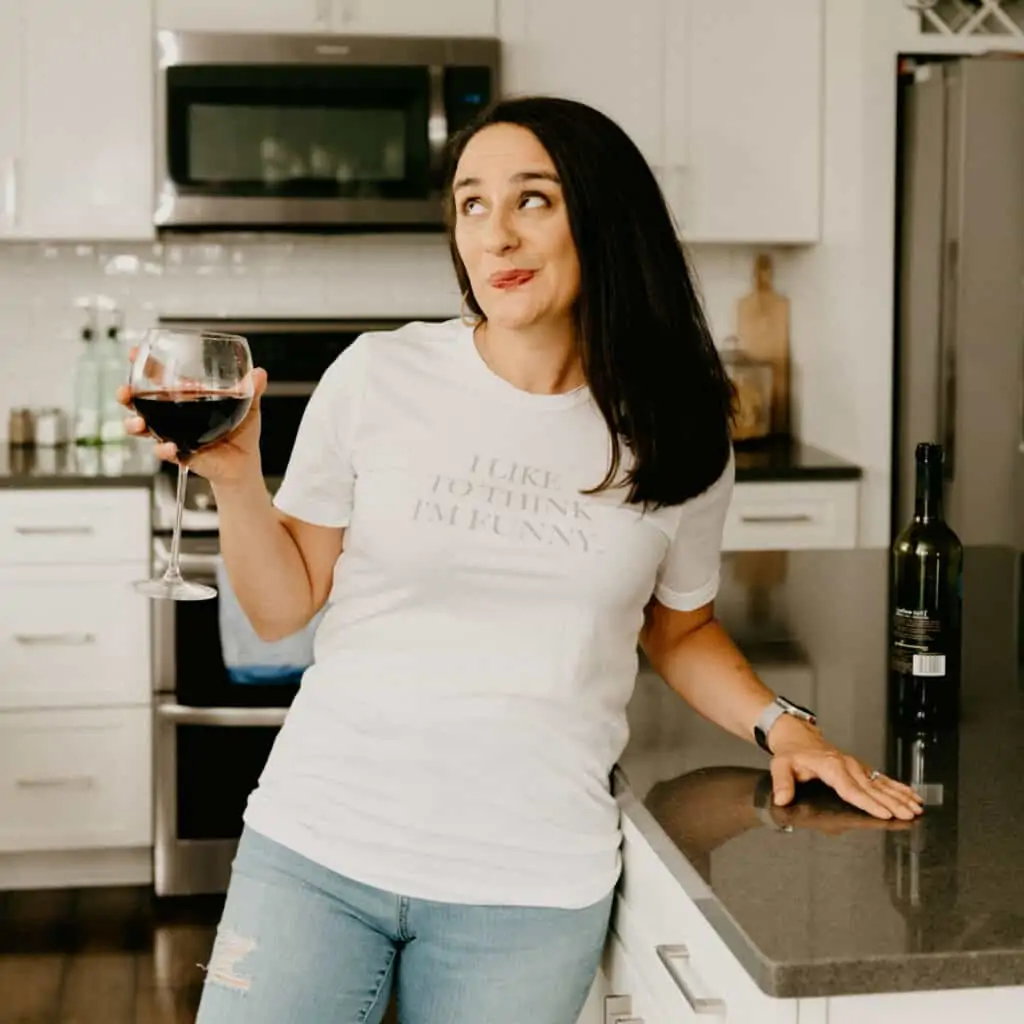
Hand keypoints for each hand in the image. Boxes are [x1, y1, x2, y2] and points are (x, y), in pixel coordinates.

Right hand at [117, 347, 268, 484]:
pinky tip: (171, 447)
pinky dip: (164, 449)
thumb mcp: (247, 406)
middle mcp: (172, 416)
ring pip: (143, 428)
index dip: (146, 366)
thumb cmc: (242, 432)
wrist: (244, 463)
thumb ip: (251, 389)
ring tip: (138, 424)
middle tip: (125, 392)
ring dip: (135, 424)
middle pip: (140, 402)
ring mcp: (172, 435)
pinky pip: (164, 452)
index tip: (135, 353)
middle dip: (127, 396)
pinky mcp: (179, 454)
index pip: (159, 378)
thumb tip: (259, 373)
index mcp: (186, 398)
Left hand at [769, 720, 923, 820]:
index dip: (868, 802)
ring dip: (900, 796)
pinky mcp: (860, 768)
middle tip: (908, 815)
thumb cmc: (791, 753)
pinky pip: (882, 779)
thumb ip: (782, 783)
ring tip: (916, 808)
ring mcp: (856, 766)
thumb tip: (782, 799)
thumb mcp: (780, 765)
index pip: (851, 789)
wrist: (797, 735)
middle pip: (872, 788)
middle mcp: (847, 765)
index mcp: (830, 767)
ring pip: (881, 784)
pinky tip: (912, 795)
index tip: (884, 813)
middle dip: (892, 803)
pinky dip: (898, 787)